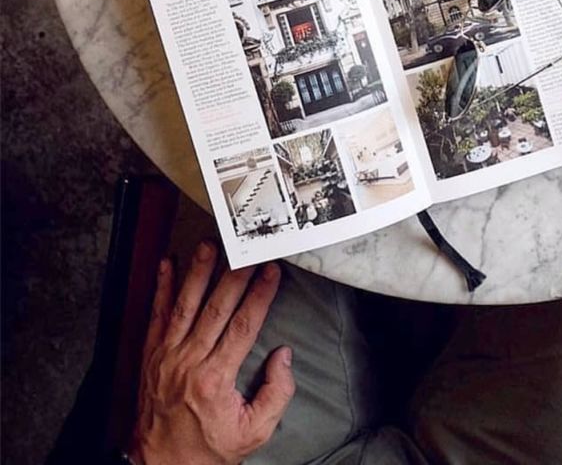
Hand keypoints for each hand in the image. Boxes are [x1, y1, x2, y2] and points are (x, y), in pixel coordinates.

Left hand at [129, 241, 293, 464]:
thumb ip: (275, 394)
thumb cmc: (209, 450)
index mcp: (216, 380)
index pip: (243, 326)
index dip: (259, 295)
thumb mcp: (253, 432)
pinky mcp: (151, 356)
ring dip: (197, 272)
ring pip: (185, 305)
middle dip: (234, 275)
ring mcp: (166, 357)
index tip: (271, 272)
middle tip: (247, 249)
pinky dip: (162, 288)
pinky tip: (167, 264)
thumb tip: (284, 356)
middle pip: (216, 308)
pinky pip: (157, 315)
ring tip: (208, 245)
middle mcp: (189, 362)